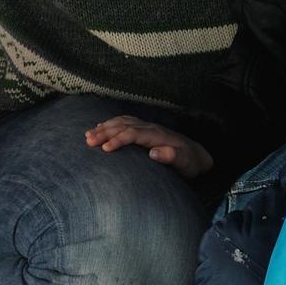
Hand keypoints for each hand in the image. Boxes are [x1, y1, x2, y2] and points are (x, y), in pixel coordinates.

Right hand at [84, 115, 214, 178]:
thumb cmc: (189, 162)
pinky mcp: (145, 129)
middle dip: (105, 132)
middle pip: (123, 126)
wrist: (197, 155)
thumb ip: (171, 157)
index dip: (118, 140)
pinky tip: (101, 126)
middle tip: (88, 141)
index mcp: (156, 135)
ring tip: (88, 135)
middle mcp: (150, 128)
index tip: (104, 149)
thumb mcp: (184, 162)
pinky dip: (111, 123)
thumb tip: (154, 153)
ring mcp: (147, 126)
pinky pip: (125, 122)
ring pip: (122, 122)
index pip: (133, 134)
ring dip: (104, 127)